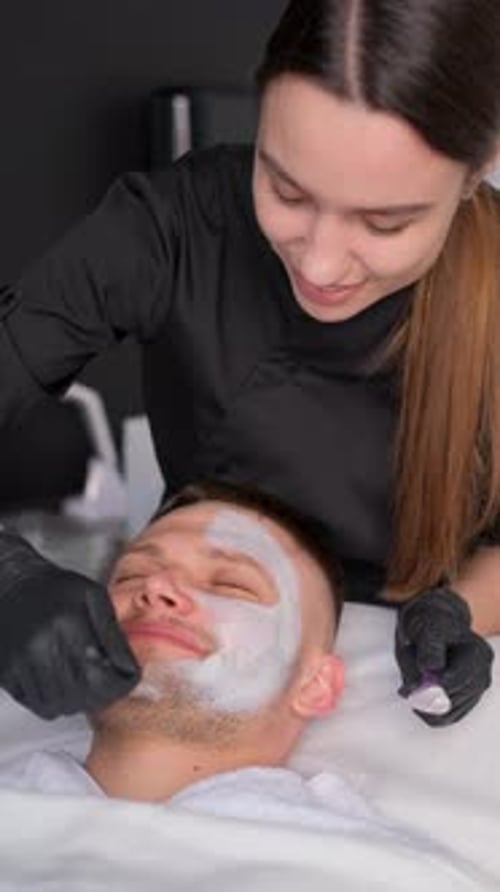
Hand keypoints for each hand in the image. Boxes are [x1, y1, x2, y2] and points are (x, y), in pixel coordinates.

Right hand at [0, 528, 139, 718]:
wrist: (12, 585)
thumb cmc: (56, 589)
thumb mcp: (94, 596)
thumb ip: (112, 632)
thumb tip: (128, 667)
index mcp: (67, 623)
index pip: (100, 677)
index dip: (118, 686)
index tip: (125, 680)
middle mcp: (40, 646)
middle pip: (81, 696)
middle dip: (101, 695)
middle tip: (107, 682)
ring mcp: (20, 663)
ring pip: (60, 706)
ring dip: (79, 701)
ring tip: (85, 681)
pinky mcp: (7, 674)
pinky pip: (38, 706)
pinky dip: (56, 703)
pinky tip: (63, 683)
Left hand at [395, 585, 493, 725]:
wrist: (431, 625)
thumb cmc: (428, 624)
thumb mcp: (426, 628)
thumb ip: (429, 647)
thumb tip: (430, 669)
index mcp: (477, 653)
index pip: (457, 681)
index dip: (431, 688)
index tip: (409, 688)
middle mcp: (482, 674)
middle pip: (452, 701)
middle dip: (424, 697)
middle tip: (404, 688)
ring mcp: (475, 690)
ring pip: (447, 714)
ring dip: (423, 704)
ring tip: (410, 685)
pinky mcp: (464, 701)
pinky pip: (445, 718)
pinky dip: (426, 712)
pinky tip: (415, 696)